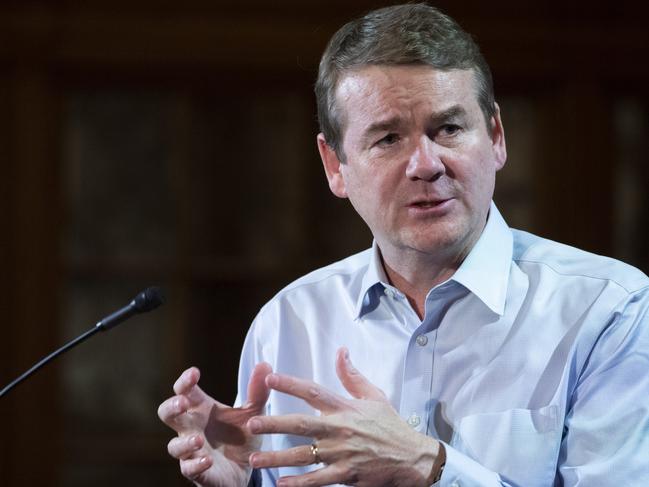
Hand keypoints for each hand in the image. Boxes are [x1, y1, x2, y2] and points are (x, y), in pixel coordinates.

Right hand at [157, 363, 271, 486]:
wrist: (248, 468)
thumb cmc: (241, 436)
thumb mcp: (253, 412)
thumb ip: (257, 391)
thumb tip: (265, 365)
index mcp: (202, 408)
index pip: (185, 390)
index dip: (185, 381)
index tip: (195, 373)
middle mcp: (192, 427)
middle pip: (167, 414)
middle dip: (171, 407)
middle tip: (183, 403)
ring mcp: (192, 450)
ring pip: (174, 446)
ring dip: (185, 442)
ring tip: (199, 439)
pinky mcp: (198, 471)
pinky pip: (189, 468)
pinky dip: (196, 464)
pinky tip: (207, 460)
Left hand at [246, 348, 444, 486]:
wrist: (413, 458)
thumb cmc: (391, 426)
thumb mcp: (374, 396)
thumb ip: (352, 376)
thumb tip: (341, 350)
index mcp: (345, 408)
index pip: (313, 391)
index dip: (291, 384)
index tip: (269, 378)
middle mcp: (340, 429)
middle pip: (301, 424)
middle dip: (274, 423)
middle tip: (251, 422)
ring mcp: (341, 454)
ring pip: (303, 456)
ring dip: (277, 458)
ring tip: (255, 458)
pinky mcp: (346, 476)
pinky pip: (317, 481)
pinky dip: (299, 483)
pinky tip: (281, 483)